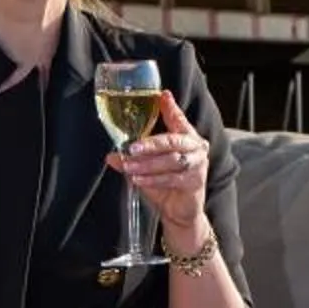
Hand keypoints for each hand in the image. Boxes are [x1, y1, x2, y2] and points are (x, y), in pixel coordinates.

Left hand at [108, 88, 209, 245]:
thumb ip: (133, 159)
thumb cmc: (165, 184)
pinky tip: (139, 179)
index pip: (178, 118)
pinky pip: (172, 178)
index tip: (163, 95)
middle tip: (132, 147)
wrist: (180, 212)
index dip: (171, 107)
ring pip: (171, 160)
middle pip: (173, 140)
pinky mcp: (195, 181)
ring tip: (130, 166)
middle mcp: (196, 147)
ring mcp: (197, 164)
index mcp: (186, 136)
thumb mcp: (146, 168)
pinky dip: (153, 179)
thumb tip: (111, 155)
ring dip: (148, 164)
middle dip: (150, 144)